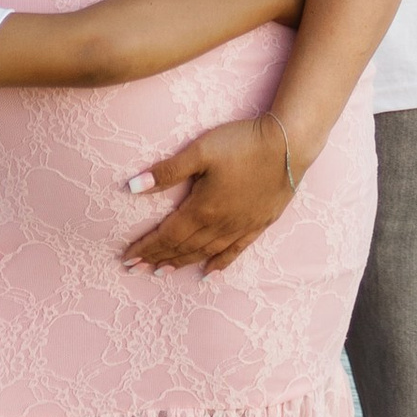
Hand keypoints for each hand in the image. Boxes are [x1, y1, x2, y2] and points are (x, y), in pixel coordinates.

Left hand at [124, 115, 298, 272]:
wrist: (288, 145)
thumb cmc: (242, 143)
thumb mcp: (200, 151)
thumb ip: (167, 171)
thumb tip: (131, 187)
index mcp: (202, 208)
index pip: (167, 235)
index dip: (146, 248)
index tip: (127, 259)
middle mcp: (219, 225)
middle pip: (182, 248)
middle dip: (157, 259)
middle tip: (136, 270)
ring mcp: (240, 227)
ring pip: (204, 253)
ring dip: (181, 263)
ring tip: (162, 272)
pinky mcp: (257, 225)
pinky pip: (234, 252)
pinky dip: (218, 265)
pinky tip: (207, 273)